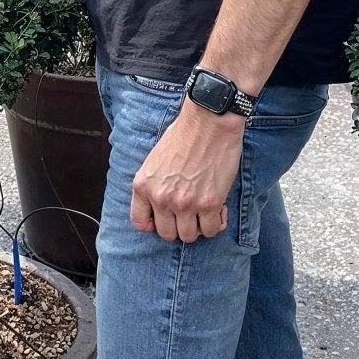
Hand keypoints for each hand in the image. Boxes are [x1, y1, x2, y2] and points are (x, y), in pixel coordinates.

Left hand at [130, 103, 245, 242]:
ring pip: (189, 236)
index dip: (153, 224)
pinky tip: (218, 209)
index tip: (165, 218)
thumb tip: (160, 207)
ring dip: (197, 227)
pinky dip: (216, 223)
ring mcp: (186, 203)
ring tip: (203, 211)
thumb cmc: (183, 135)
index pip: (140, 222)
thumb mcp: (154, 160)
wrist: (208, 122)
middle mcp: (161, 198)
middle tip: (188, 214)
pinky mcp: (210, 204)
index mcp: (143, 186)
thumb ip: (154, 185)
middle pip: (167, 234)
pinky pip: (211, 230)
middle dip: (178, 226)